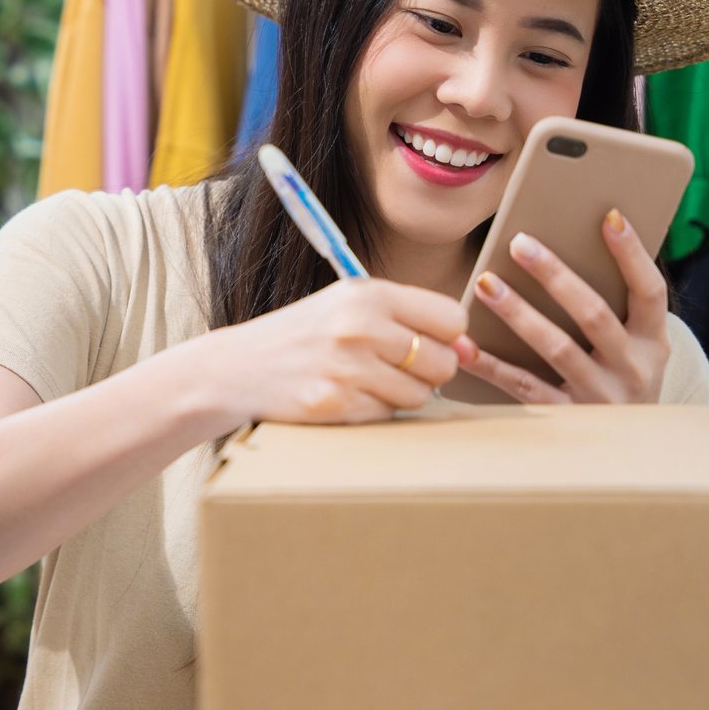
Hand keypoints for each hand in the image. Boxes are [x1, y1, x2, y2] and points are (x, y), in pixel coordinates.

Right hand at [196, 277, 466, 429]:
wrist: (238, 368)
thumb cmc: (303, 335)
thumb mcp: (348, 306)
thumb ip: (408, 319)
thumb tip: (471, 350)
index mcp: (368, 294)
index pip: (451, 317)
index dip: (446, 335)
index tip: (425, 341)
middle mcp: (361, 327)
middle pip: (443, 361)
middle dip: (427, 370)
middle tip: (393, 366)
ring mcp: (348, 368)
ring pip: (421, 395)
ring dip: (401, 394)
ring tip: (364, 380)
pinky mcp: (337, 405)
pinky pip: (389, 416)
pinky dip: (374, 410)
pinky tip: (346, 395)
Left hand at [451, 209, 670, 404]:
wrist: (631, 448)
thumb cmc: (620, 375)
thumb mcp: (635, 345)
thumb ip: (613, 305)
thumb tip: (568, 246)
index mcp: (654, 342)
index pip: (650, 292)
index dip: (632, 254)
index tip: (608, 216)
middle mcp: (633, 369)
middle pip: (593, 315)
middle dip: (555, 276)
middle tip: (518, 243)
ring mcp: (601, 397)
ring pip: (556, 348)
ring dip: (518, 313)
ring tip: (484, 284)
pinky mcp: (568, 418)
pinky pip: (524, 388)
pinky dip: (492, 366)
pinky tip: (464, 346)